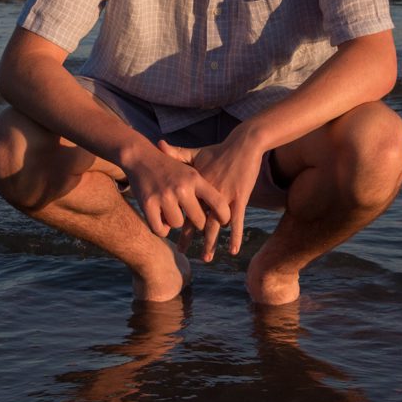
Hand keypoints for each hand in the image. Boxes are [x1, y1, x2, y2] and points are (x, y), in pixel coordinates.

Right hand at [119, 146, 230, 239]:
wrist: (140, 156)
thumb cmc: (169, 166)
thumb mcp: (189, 169)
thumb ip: (203, 188)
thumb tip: (224, 207)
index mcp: (195, 178)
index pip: (218, 203)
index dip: (224, 216)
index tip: (223, 221)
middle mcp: (182, 187)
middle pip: (199, 221)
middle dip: (197, 223)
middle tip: (192, 218)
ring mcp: (164, 196)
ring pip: (178, 224)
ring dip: (174, 222)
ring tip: (171, 211)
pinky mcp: (148, 204)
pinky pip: (161, 229)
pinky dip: (161, 229)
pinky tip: (161, 221)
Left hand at [158, 125, 266, 261]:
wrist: (243, 144)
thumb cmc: (219, 150)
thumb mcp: (196, 152)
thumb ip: (177, 153)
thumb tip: (158, 143)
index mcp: (195, 185)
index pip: (182, 206)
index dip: (174, 220)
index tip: (166, 232)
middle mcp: (207, 194)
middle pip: (194, 220)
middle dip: (187, 237)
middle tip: (180, 252)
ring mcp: (224, 197)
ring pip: (214, 225)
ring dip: (210, 243)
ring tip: (205, 259)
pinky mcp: (240, 198)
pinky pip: (237, 222)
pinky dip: (235, 237)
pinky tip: (232, 251)